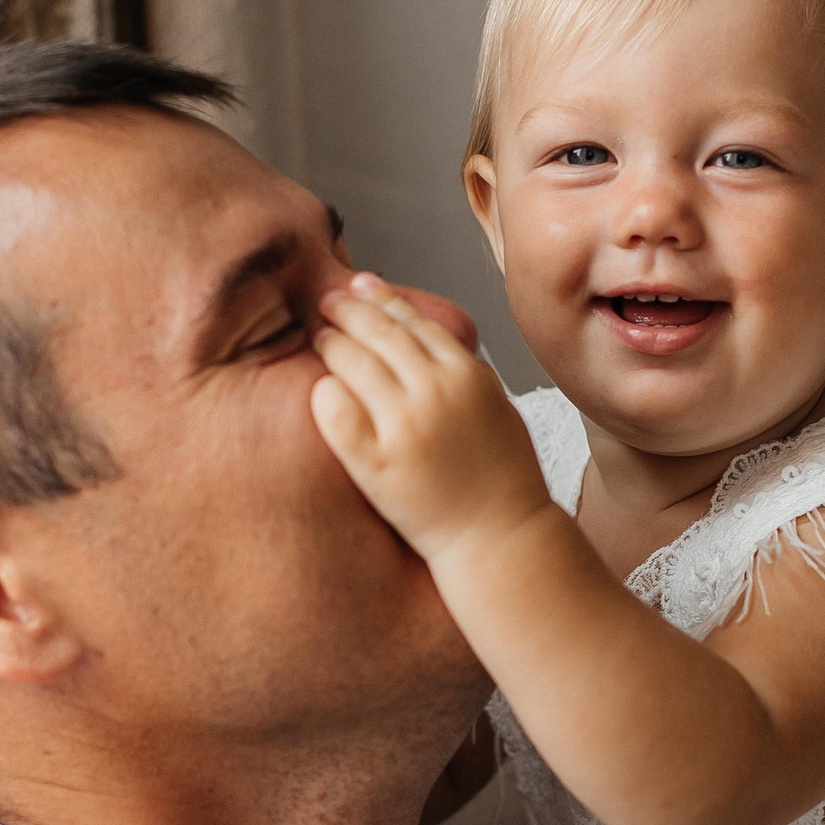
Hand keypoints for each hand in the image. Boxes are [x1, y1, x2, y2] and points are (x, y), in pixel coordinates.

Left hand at [310, 272, 553, 564]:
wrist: (502, 539)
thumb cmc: (503, 479)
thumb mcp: (496, 406)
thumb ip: (462, 370)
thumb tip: (423, 340)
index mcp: (467, 373)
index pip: (413, 320)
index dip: (380, 298)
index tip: (360, 286)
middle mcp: (435, 391)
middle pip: (377, 331)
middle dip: (346, 310)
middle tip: (326, 304)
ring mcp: (404, 426)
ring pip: (352, 363)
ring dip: (331, 344)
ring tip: (320, 340)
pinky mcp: (377, 464)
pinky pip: (335, 413)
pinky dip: (324, 394)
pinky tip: (321, 390)